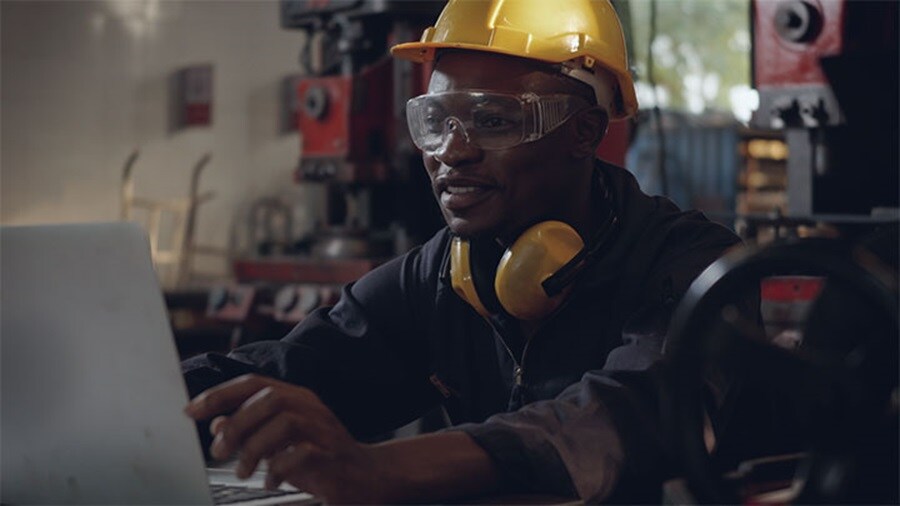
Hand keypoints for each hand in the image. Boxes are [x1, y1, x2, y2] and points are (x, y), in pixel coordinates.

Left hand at [184, 374, 385, 502]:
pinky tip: (271, 481)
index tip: (190, 410)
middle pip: (269, 398)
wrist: (369, 478)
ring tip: (245, 470)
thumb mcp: (280, 443)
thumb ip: (251, 430)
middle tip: (220, 450)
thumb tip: (218, 423)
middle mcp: (311, 408)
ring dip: (255, 448)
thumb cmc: (322, 459)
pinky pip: (302, 453)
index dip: (220, 394)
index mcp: (297, 399)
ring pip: (285, 422)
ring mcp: (324, 430)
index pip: (254, 383)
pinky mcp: (333, 455)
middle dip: (237, 424)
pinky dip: (278, 468)